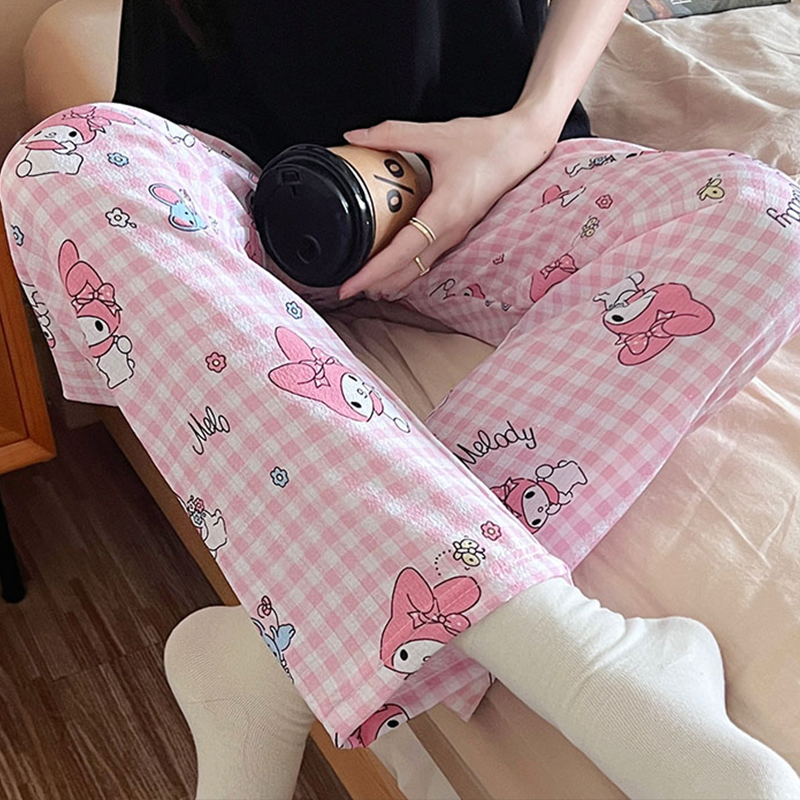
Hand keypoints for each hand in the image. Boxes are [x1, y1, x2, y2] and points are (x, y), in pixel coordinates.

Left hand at [338, 109, 558, 299]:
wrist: (522, 146)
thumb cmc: (484, 141)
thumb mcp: (435, 134)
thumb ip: (391, 133)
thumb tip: (353, 137)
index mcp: (444, 212)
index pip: (401, 252)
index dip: (373, 271)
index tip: (349, 284)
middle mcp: (451, 232)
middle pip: (408, 271)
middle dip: (376, 284)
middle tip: (345, 289)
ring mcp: (456, 236)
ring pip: (419, 271)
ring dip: (391, 281)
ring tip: (364, 286)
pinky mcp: (458, 233)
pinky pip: (429, 261)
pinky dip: (407, 270)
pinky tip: (392, 269)